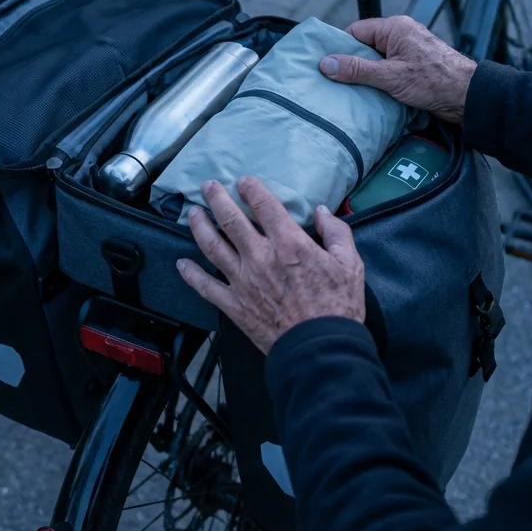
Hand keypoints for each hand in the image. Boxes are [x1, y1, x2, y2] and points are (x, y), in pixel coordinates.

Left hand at [177, 177, 365, 353]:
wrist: (320, 349)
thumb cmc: (338, 307)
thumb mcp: (350, 264)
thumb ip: (336, 233)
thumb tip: (321, 212)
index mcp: (289, 243)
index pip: (264, 206)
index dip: (251, 189)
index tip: (243, 181)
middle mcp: (260, 257)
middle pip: (231, 220)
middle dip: (217, 198)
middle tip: (208, 186)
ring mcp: (242, 281)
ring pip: (212, 246)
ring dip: (199, 226)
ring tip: (192, 213)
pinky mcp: (233, 305)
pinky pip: (205, 286)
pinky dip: (191, 274)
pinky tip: (181, 264)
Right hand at [318, 16, 476, 123]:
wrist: (467, 97)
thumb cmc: (433, 81)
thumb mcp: (389, 76)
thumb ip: (356, 70)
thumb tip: (326, 64)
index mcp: (395, 28)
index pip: (356, 31)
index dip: (341, 48)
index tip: (327, 66)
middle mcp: (401, 35)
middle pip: (365, 47)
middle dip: (352, 65)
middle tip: (336, 83)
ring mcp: (408, 51)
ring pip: (376, 61)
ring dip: (366, 77)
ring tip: (352, 92)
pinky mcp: (413, 68)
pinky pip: (388, 71)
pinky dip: (379, 82)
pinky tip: (371, 96)